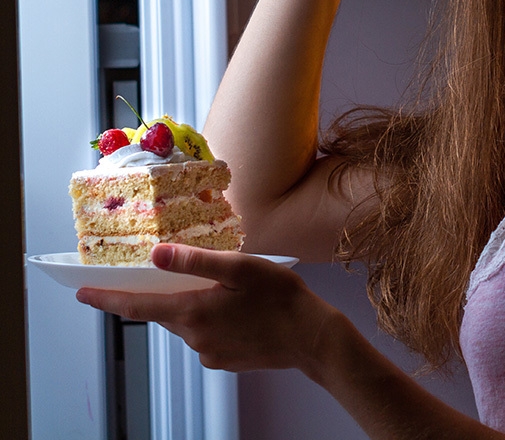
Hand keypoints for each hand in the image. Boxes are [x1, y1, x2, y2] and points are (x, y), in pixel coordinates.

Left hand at [76, 244, 334, 372]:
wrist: (311, 337)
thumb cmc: (279, 297)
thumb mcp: (239, 267)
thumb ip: (195, 261)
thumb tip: (157, 255)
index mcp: (193, 312)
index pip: (137, 306)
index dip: (107, 298)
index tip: (82, 293)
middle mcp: (194, 337)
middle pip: (162, 312)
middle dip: (157, 295)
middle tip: (165, 273)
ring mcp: (208, 352)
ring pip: (185, 322)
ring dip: (190, 304)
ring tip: (222, 287)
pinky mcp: (223, 359)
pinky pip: (204, 335)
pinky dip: (209, 318)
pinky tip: (236, 308)